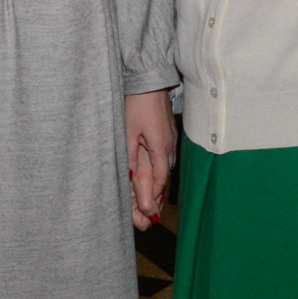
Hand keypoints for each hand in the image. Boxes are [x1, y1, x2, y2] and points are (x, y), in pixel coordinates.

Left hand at [126, 90, 176, 230]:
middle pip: (163, 177)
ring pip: (165, 168)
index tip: (147, 213)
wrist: (148, 80)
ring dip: (157, 186)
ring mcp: (170, 138)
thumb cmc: (137, 103)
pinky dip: (159, 172)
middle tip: (148, 218)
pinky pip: (165, 158)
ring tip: (150, 204)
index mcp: (160, 147)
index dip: (151, 197)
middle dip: (155, 197)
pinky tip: (154, 177)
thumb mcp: (128, 131)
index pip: (158, 179)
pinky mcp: (166, 133)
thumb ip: (130, 156)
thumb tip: (130, 178)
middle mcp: (169, 146)